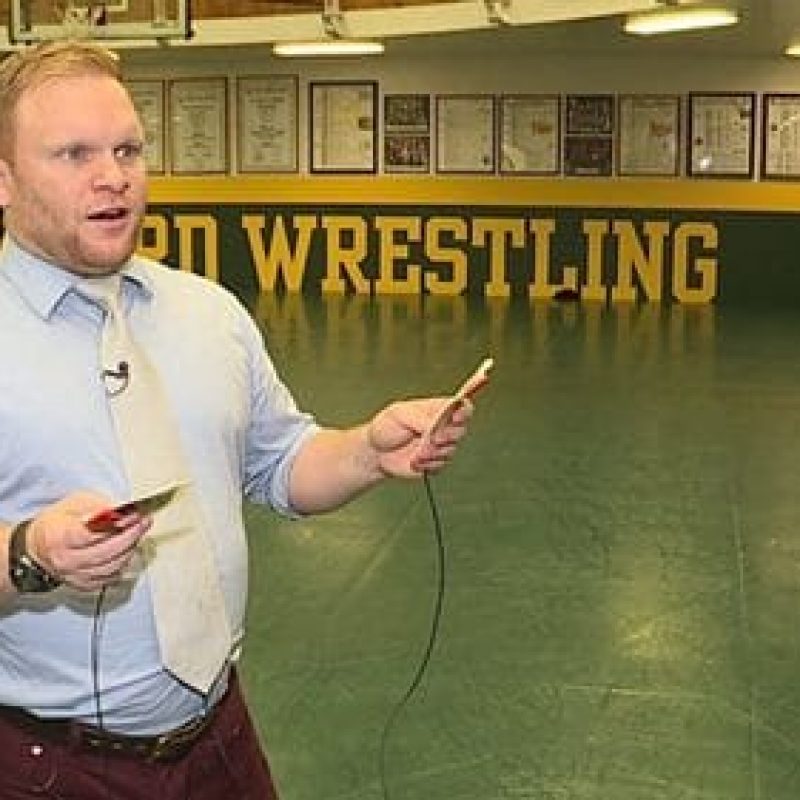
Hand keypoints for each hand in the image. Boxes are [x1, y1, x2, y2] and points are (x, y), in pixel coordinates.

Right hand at [26, 492, 151, 590]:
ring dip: (131, 547)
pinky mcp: (85, 585)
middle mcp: (65, 560)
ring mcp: (75, 576)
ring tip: (139, 531)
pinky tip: (129, 548)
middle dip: (131, 535)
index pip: (91, 534)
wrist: (37, 549)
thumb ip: (98, 506)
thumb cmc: (56, 523)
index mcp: (58, 537)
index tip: (134, 514)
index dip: (117, 524)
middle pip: (107, 551)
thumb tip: (122, 511)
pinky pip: (112, 576)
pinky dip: (124, 561)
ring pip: (113, 565)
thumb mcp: (74, 503)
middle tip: (144, 521)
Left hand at [367, 396, 472, 477]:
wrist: (375, 452)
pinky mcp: (435, 462)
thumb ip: (420, 418)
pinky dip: (427, 464)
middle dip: (448, 435)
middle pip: (460, 430)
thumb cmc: (386, 427)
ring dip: (433, 452)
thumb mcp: (399, 413)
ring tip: (416, 452)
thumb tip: (436, 424)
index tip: (455, 417)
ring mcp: (440, 446)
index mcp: (437, 409)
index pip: (461, 407)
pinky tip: (414, 460)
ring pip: (450, 450)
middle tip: (434, 438)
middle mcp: (442, 427)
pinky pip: (440, 465)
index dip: (463, 411)